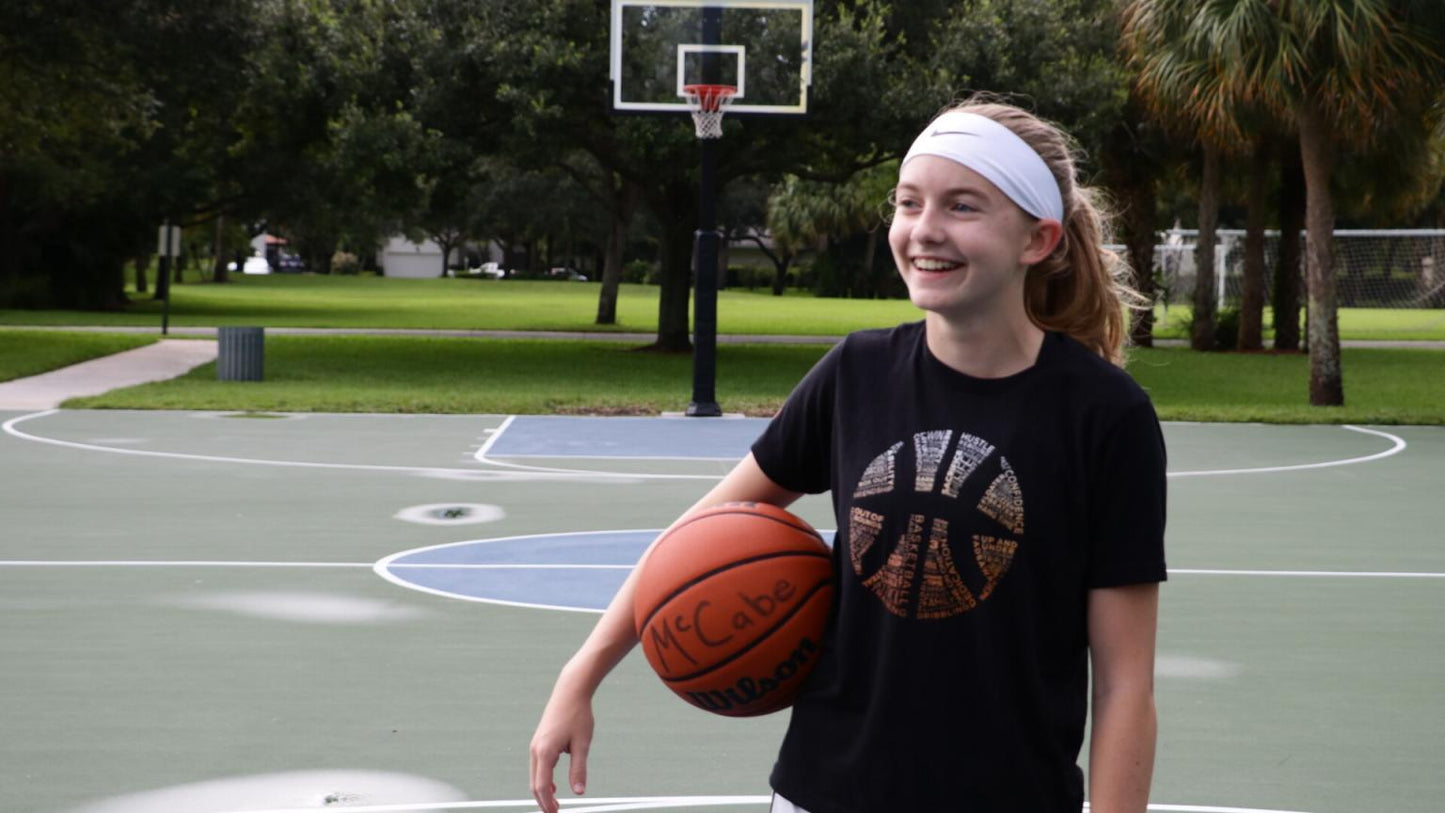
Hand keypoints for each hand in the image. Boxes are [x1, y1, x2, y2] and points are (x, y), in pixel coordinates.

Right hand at [529, 684, 594, 812]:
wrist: (570, 692)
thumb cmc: (578, 715)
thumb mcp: (582, 744)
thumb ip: (579, 769)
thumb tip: (579, 791)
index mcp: (545, 752)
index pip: (542, 786)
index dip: (548, 804)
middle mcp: (536, 750)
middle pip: (535, 784)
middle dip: (543, 802)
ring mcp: (535, 746)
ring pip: (535, 776)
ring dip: (543, 792)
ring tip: (555, 805)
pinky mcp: (539, 742)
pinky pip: (537, 767)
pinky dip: (543, 780)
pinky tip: (553, 787)